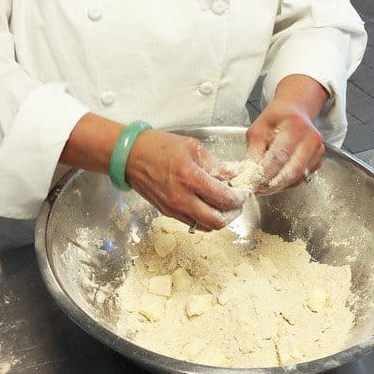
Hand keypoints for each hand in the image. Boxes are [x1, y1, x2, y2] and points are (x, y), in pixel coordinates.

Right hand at [126, 131, 245, 230]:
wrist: (130, 156)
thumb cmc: (159, 147)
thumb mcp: (192, 147)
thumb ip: (215, 164)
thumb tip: (234, 173)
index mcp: (190, 178)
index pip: (223, 199)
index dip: (239, 198)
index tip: (243, 192)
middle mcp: (182, 198)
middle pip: (217, 221)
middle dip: (232, 213)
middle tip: (236, 202)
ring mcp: (173, 208)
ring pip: (205, 227)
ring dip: (218, 218)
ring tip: (222, 204)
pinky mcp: (167, 213)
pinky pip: (192, 223)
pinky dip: (203, 218)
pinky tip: (206, 205)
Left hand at [246, 97, 324, 194]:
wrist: (295, 111)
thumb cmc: (275, 118)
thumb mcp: (258, 129)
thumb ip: (253, 151)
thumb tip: (247, 174)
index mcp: (295, 126)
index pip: (279, 156)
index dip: (264, 174)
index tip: (251, 183)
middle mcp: (311, 138)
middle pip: (292, 171)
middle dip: (272, 185)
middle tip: (257, 190)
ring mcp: (318, 150)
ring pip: (297, 178)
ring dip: (279, 186)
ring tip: (263, 186)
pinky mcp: (319, 159)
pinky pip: (302, 178)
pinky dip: (287, 183)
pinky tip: (275, 180)